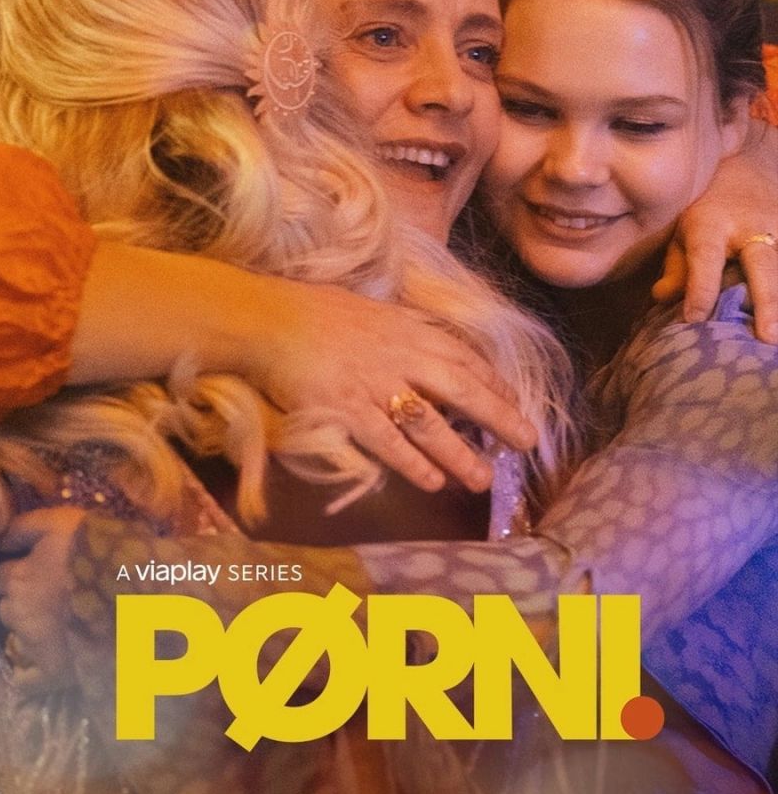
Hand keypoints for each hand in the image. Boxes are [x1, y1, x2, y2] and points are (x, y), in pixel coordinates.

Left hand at [0, 506, 86, 691]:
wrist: (135, 588)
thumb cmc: (98, 547)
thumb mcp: (62, 521)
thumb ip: (26, 526)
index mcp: (18, 577)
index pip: (1, 575)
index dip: (21, 571)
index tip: (42, 570)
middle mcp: (18, 611)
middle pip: (8, 608)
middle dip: (26, 603)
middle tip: (56, 597)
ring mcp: (33, 643)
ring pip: (17, 639)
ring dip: (32, 632)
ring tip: (63, 624)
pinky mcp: (51, 671)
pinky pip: (26, 680)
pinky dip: (33, 673)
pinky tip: (51, 660)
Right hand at [250, 281, 538, 494]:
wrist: (266, 320)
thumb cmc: (315, 313)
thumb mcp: (371, 311)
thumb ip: (404, 329)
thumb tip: (433, 344)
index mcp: (407, 329)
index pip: (464, 357)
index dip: (494, 382)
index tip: (516, 403)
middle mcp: (400, 355)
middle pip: (462, 388)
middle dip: (498, 416)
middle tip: (527, 442)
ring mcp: (374, 384)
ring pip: (430, 423)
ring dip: (460, 453)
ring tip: (482, 478)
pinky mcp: (347, 409)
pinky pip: (388, 442)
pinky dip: (413, 464)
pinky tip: (433, 482)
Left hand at [653, 123, 777, 343]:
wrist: (749, 159)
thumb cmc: (706, 203)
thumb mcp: (682, 227)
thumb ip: (675, 265)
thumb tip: (662, 298)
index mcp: (712, 224)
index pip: (705, 259)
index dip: (700, 290)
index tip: (694, 319)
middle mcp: (751, 227)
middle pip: (764, 265)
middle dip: (767, 302)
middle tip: (768, 336)